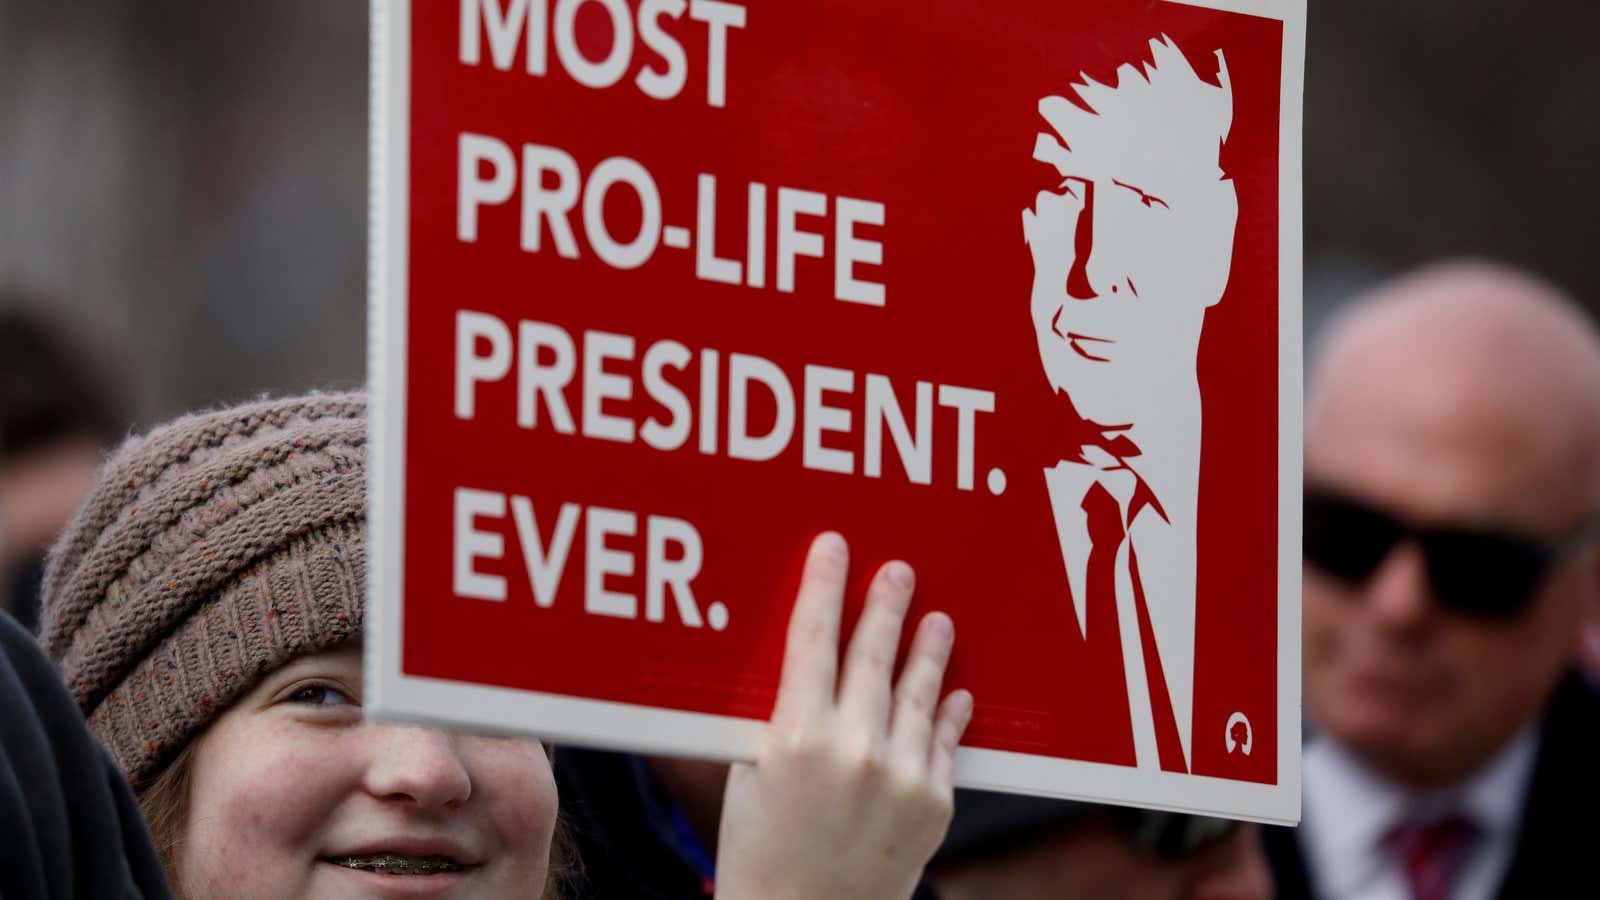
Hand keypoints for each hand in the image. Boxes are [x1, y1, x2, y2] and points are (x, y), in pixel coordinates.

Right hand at [714, 532, 973, 899]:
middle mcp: (854, 750)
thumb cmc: (759, 850)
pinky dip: (947, 713)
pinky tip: (955, 692)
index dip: (824, 586)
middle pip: (873, 655)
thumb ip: (778, 718)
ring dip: (929, 651)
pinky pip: (942, 742)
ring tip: (937, 619)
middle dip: (885, 605)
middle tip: (898, 568)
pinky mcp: (933, 804)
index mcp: (796, 738)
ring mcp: (901, 776)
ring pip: (919, 692)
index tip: (833, 545)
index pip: (812, 639)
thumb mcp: (749, 775)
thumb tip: (802, 660)